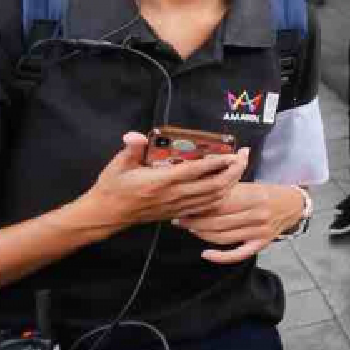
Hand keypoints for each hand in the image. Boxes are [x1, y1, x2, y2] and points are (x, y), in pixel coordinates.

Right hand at [77, 133, 248, 231]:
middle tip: (244, 156)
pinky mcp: (176, 213)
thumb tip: (135, 135)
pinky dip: (220, 196)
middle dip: (233, 171)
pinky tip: (226, 186)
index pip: (197, 171)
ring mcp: (177, 206)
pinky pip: (205, 207)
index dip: (217, 162)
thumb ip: (132, 149)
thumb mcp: (118, 164)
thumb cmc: (112, 187)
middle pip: (213, 186)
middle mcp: (173, 195)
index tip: (232, 152)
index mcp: (161, 182)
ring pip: (213, 198)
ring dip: (230, 183)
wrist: (105, 214)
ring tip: (240, 168)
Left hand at [173, 183, 307, 263]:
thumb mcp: (251, 185)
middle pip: (218, 222)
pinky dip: (220, 257)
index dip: (200, 206)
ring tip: (190, 230)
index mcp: (254, 197)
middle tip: (180, 220)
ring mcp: (259, 232)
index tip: (185, 206)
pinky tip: (206, 254)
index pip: (220, 204)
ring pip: (223, 237)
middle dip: (195, 222)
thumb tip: (206, 179)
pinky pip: (238, 254)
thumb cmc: (267, 193)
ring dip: (202, 235)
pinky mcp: (260, 244)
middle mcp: (257, 215)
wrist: (293, 205)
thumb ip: (229, 184)